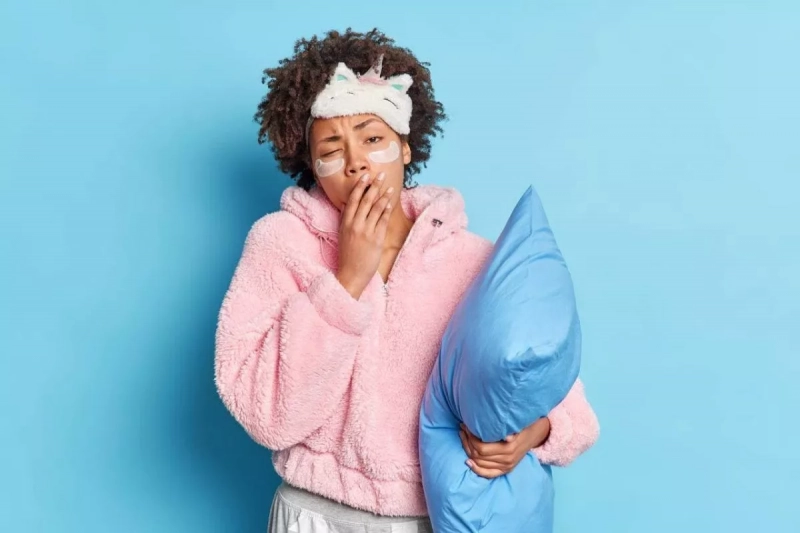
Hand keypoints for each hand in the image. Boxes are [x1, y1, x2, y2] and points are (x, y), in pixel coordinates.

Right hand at [336, 172, 394, 297]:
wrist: (351, 274)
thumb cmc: (347, 255)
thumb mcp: (342, 235)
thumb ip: (346, 219)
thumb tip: (347, 204)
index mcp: (345, 223)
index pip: (353, 200)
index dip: (360, 187)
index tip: (365, 176)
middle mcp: (355, 225)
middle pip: (365, 201)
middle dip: (374, 186)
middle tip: (381, 174)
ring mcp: (366, 232)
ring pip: (375, 209)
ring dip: (383, 196)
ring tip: (390, 187)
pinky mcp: (376, 239)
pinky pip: (382, 221)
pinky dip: (386, 210)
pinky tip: (390, 203)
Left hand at [459, 418, 550, 478]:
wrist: (536, 433)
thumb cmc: (525, 424)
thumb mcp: (518, 424)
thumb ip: (511, 429)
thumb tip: (507, 436)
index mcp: (509, 448)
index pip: (481, 447)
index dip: (470, 437)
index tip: (466, 425)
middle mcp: (506, 460)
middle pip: (478, 455)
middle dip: (467, 441)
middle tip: (462, 428)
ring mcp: (506, 466)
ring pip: (480, 463)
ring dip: (468, 450)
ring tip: (463, 437)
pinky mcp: (506, 469)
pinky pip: (488, 474)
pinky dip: (476, 469)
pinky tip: (468, 462)